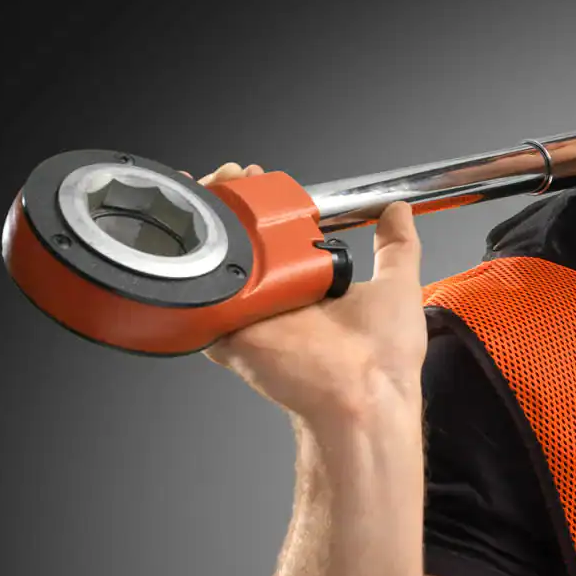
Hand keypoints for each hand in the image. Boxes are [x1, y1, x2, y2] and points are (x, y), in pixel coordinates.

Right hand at [179, 161, 427, 424]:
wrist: (363, 398)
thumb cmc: (384, 358)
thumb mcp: (398, 286)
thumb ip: (397, 247)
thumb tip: (399, 211)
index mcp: (309, 285)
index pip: (276, 236)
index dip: (264, 206)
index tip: (258, 178)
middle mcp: (276, 298)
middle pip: (239, 243)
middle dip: (226, 204)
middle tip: (229, 177)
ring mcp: (248, 314)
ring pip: (212, 264)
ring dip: (200, 225)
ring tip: (202, 188)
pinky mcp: (227, 332)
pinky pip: (194, 303)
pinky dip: (180, 275)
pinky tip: (175, 233)